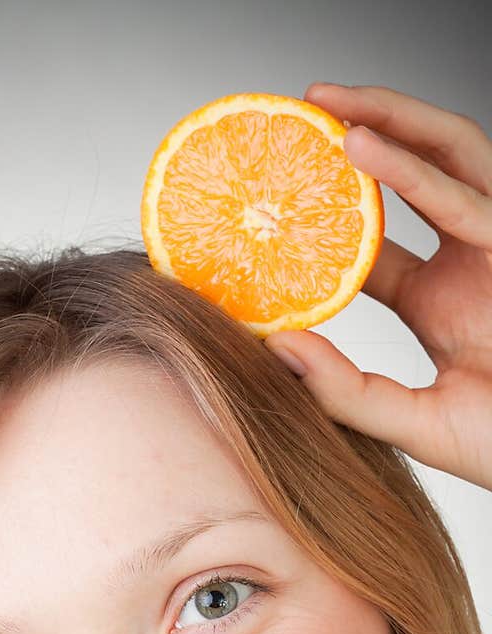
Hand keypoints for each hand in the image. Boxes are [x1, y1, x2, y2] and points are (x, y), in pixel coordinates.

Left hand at [264, 83, 491, 492]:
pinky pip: (466, 204)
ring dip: (394, 120)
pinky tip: (361, 148)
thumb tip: (274, 347)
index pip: (375, 238)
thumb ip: (345, 391)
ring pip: (451, 157)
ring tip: (329, 102)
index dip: (329, 206)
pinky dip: (412, 174)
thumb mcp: (410, 422)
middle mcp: (469, 262)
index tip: (273, 189)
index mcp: (439, 297)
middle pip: (420, 171)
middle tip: (303, 107)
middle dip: (368, 128)